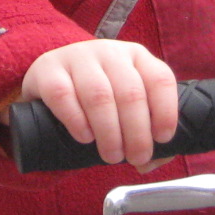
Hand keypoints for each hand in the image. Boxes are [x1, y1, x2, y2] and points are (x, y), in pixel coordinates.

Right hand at [18, 39, 177, 169]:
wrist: (51, 83)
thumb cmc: (99, 102)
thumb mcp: (126, 108)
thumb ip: (146, 134)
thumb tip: (150, 163)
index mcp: (137, 57)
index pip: (160, 79)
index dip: (166, 112)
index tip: (162, 139)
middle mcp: (110, 52)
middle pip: (131, 93)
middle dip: (137, 133)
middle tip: (135, 158)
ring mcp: (77, 57)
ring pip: (99, 95)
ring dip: (109, 133)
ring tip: (111, 156)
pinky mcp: (48, 69)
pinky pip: (63, 95)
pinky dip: (77, 122)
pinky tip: (85, 138)